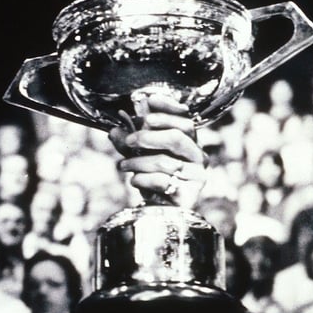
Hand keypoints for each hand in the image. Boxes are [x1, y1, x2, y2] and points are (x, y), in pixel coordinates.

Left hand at [109, 94, 206, 209]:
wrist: (159, 211)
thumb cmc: (152, 180)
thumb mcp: (138, 156)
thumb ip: (129, 142)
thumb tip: (115, 129)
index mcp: (189, 143)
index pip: (184, 119)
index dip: (168, 108)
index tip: (148, 101)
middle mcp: (198, 156)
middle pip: (178, 136)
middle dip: (149, 136)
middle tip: (129, 140)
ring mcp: (197, 176)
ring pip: (165, 161)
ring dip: (137, 162)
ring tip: (123, 165)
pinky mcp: (189, 194)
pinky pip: (161, 182)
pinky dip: (142, 179)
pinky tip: (134, 181)